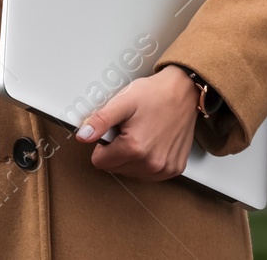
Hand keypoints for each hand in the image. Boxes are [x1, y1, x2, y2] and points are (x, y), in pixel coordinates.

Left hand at [74, 65, 198, 180]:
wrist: (184, 91)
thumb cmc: (155, 94)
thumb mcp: (122, 101)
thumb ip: (100, 121)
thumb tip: (82, 136)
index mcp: (134, 148)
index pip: (100, 162)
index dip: (104, 144)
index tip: (116, 129)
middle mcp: (151, 163)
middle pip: (116, 168)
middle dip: (118, 150)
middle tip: (130, 128)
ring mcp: (164, 168)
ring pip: (132, 172)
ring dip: (132, 157)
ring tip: (143, 133)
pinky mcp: (175, 168)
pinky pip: (150, 174)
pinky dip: (147, 161)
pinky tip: (154, 142)